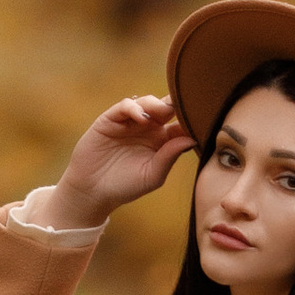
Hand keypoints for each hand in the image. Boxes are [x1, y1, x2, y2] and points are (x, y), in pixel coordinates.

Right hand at [54, 92, 190, 222]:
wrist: (94, 192)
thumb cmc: (126, 186)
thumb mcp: (153, 175)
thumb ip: (170, 156)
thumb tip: (192, 138)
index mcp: (163, 141)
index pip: (181, 124)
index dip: (191, 119)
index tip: (201, 118)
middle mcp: (148, 128)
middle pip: (167, 107)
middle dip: (175, 104)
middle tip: (182, 107)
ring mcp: (129, 122)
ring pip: (148, 102)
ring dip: (156, 104)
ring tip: (161, 113)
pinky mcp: (110, 120)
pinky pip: (125, 106)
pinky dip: (134, 107)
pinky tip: (140, 118)